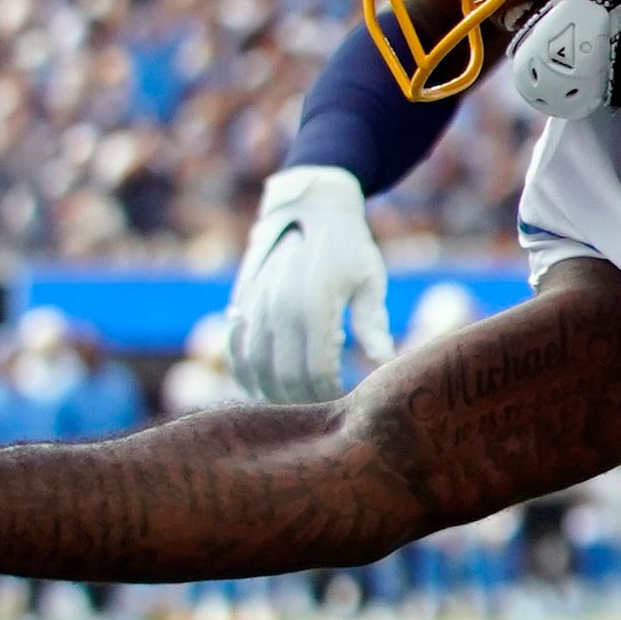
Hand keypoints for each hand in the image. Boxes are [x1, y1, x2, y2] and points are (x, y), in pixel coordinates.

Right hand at [224, 164, 390, 404]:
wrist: (309, 208)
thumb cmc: (349, 248)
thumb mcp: (369, 282)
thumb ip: (373, 325)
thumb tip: (386, 365)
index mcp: (315, 305)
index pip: (317, 372)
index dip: (330, 396)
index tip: (344, 404)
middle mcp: (278, 308)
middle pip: (284, 378)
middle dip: (303, 401)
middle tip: (323, 411)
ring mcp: (255, 306)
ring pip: (254, 370)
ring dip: (272, 395)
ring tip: (295, 405)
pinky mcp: (241, 304)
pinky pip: (234, 352)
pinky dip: (245, 375)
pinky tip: (264, 387)